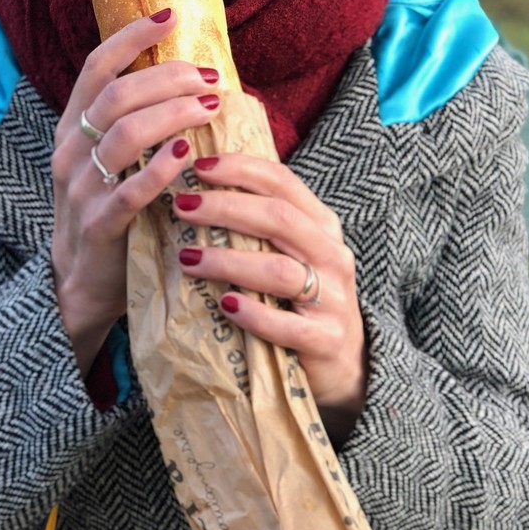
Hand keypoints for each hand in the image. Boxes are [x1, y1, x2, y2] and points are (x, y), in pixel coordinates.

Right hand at [50, 8, 222, 374]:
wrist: (82, 285)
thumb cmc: (110, 211)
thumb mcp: (112, 160)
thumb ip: (137, 121)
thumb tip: (191, 77)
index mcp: (74, 127)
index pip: (97, 66)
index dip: (131, 36)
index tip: (170, 15)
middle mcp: (70, 150)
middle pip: (117, 94)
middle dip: (167, 77)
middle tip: (209, 77)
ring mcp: (79, 188)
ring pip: (123, 134)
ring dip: (171, 114)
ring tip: (209, 107)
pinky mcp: (98, 225)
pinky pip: (128, 191)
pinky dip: (158, 169)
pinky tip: (187, 154)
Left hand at [171, 154, 366, 431]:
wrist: (345, 362)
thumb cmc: (302, 299)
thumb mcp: (291, 253)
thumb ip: (258, 225)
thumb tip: (198, 189)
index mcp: (321, 225)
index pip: (283, 182)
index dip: (241, 169)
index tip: (198, 167)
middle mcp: (332, 254)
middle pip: (279, 219)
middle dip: (226, 208)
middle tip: (182, 207)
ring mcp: (333, 298)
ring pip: (279, 270)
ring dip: (228, 261)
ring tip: (187, 258)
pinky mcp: (326, 340)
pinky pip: (287, 325)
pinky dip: (253, 314)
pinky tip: (225, 305)